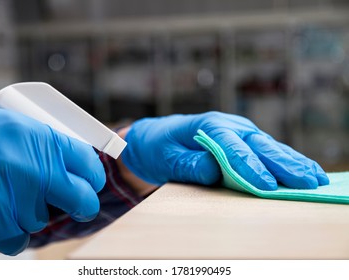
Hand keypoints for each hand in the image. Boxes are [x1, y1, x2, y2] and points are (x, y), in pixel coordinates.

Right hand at [0, 106, 104, 254]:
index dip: (93, 174)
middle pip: (84, 200)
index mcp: (44, 141)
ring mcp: (19, 203)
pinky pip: (19, 239)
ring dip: (29, 212)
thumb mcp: (14, 127)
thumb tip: (71, 163)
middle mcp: (37, 172)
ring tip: (2, 192)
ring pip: (43, 220)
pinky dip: (9, 230)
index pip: (89, 163)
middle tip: (78, 204)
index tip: (90, 181)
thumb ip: (46, 146)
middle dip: (83, 204)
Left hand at [121, 111, 328, 189]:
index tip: (267, 187)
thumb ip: (190, 165)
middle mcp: (230, 126)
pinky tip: (304, 169)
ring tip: (316, 177)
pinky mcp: (245, 140)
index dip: (251, 168)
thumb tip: (216, 169)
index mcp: (210, 126)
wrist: (159, 137)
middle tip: (307, 182)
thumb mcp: (167, 158)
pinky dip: (287, 160)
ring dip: (293, 162)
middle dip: (284, 165)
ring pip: (270, 146)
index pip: (234, 149)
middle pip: (260, 145)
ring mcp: (240, 132)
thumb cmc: (162, 147)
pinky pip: (268, 150)